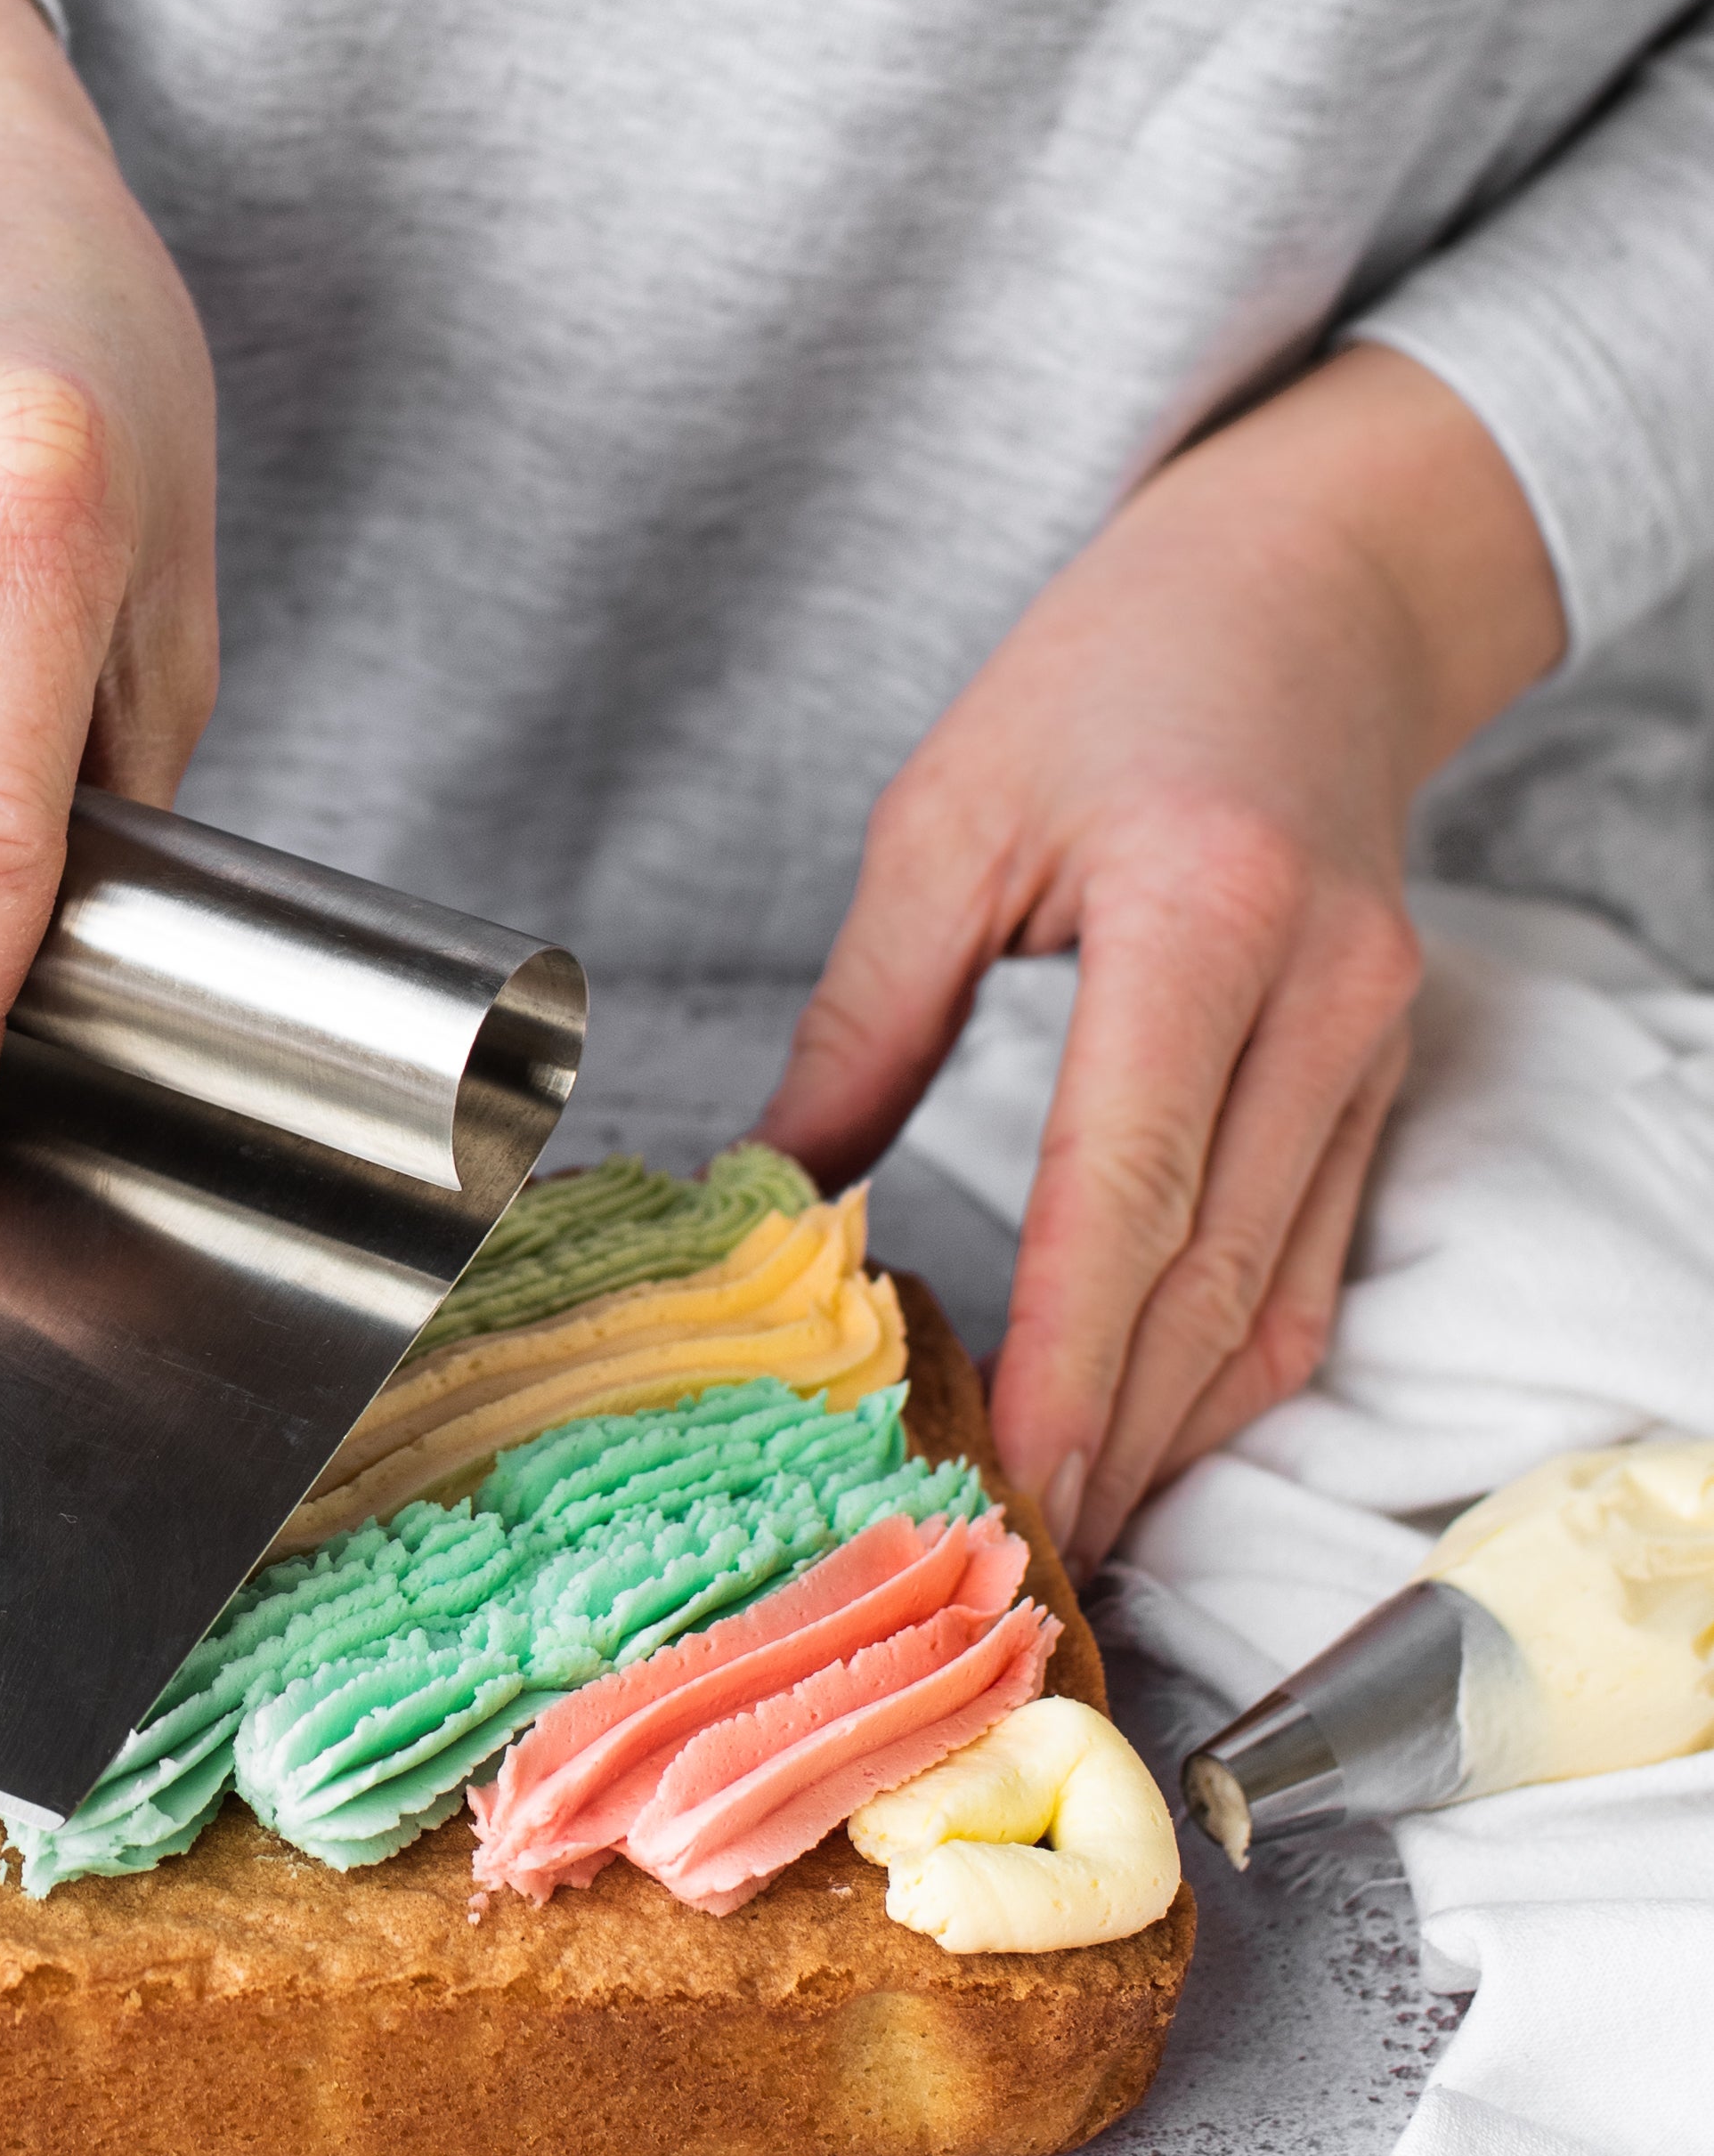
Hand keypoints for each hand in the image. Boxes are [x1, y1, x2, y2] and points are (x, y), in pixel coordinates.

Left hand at [759, 348, 1566, 1566]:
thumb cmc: (1121, 668)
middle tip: (1017, 1563)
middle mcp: (1320, 995)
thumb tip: (770, 1190)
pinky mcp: (1385, 1076)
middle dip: (1121, 1442)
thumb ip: (864, 1016)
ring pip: (1284, 1298)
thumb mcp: (949, 814)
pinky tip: (1150, 1434)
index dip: (1072, 1358)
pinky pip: (1317, 1262)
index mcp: (1202, 916)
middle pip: (1217, 1278)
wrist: (1317, 592)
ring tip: (1070, 1533)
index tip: (1016, 1479)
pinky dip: (1232, 1367)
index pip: (1129, 1189)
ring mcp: (1373, 1044)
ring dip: (1180, 1434)